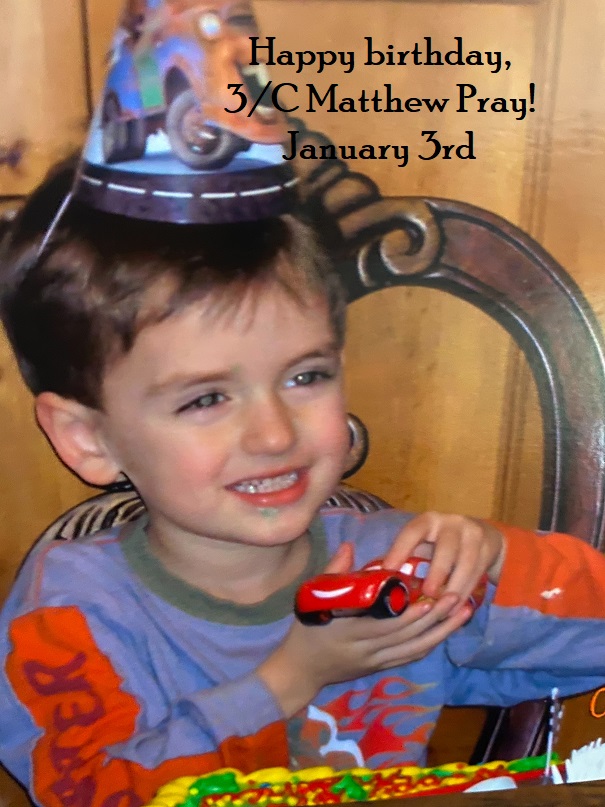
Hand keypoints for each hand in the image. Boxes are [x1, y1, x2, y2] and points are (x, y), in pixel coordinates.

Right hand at [257, 543, 471, 717]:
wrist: (300, 670)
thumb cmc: (305, 629)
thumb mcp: (312, 597)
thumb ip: (333, 573)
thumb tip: (349, 545)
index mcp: (349, 631)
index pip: (386, 624)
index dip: (410, 615)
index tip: (431, 598)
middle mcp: (366, 650)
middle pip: (407, 637)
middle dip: (435, 618)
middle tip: (458, 597)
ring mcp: (375, 662)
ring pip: (415, 649)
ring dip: (442, 632)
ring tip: (463, 612)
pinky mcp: (380, 669)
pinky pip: (410, 658)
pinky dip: (430, 644)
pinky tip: (447, 631)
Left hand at [381, 512, 505, 607]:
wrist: (484, 535)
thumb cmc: (441, 543)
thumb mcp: (424, 542)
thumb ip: (405, 557)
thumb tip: (375, 579)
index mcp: (428, 521)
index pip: (412, 531)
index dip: (400, 549)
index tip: (389, 570)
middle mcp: (451, 523)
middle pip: (446, 548)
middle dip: (437, 572)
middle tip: (427, 594)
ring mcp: (473, 534)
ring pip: (465, 563)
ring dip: (454, 588)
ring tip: (443, 608)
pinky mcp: (488, 548)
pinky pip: (477, 574)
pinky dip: (466, 593)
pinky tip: (456, 609)